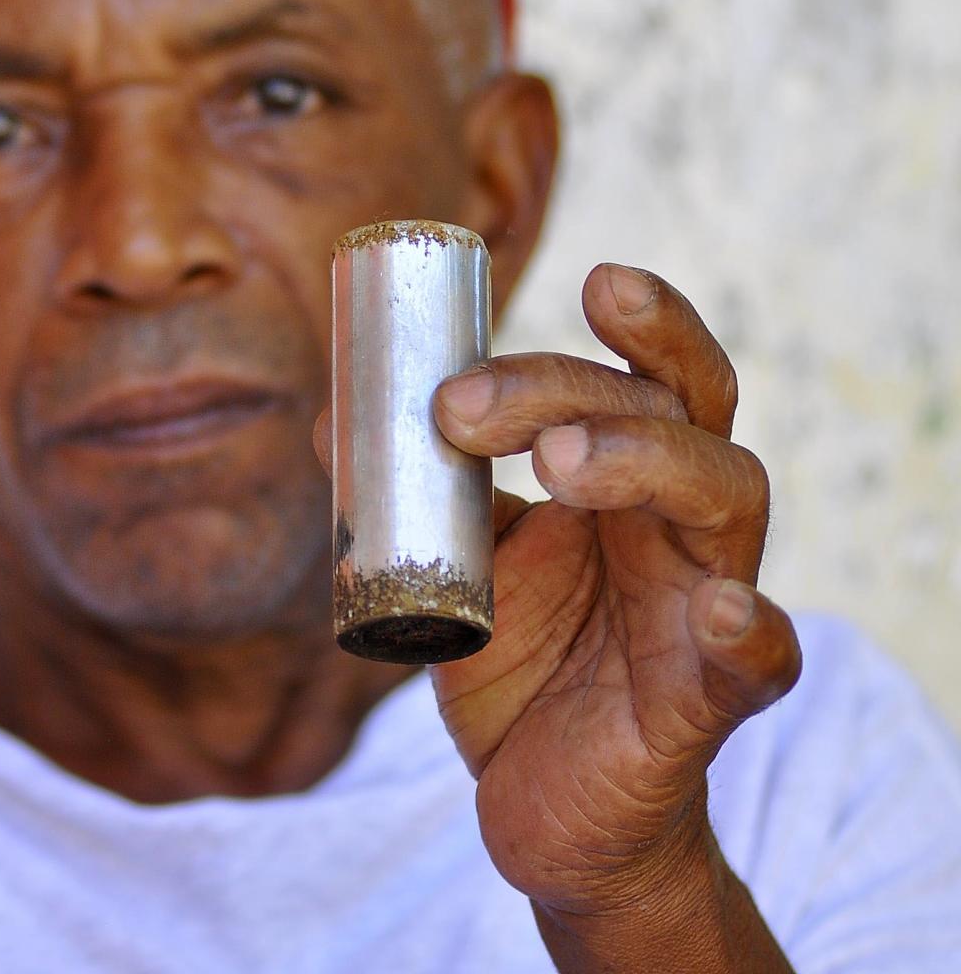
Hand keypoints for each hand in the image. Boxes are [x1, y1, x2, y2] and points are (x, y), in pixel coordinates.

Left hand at [427, 265, 801, 922]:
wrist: (546, 809)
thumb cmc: (522, 668)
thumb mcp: (457, 566)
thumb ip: (416, 491)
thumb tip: (333, 415)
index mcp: (631, 483)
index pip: (657, 381)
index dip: (648, 324)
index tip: (594, 280)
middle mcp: (682, 528)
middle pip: (678, 418)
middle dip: (579, 390)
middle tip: (467, 407)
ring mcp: (701, 608)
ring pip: (727, 500)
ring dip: (645, 463)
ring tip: (560, 464)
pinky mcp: (703, 704)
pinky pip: (756, 662)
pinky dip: (749, 630)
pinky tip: (722, 607)